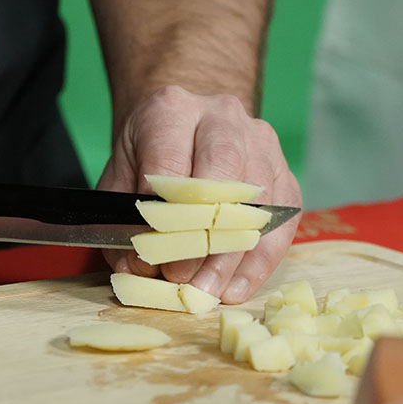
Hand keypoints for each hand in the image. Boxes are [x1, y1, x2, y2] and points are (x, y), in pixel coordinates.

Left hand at [97, 86, 301, 303]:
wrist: (181, 124)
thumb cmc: (147, 154)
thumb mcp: (119, 177)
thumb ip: (120, 220)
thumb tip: (137, 269)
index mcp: (172, 110)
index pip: (170, 163)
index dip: (163, 217)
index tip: (153, 260)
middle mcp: (222, 117)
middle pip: (223, 175)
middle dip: (203, 236)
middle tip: (183, 280)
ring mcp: (260, 141)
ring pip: (258, 201)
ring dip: (233, 256)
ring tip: (210, 293)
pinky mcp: (283, 170)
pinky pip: (282, 220)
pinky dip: (259, 260)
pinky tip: (235, 287)